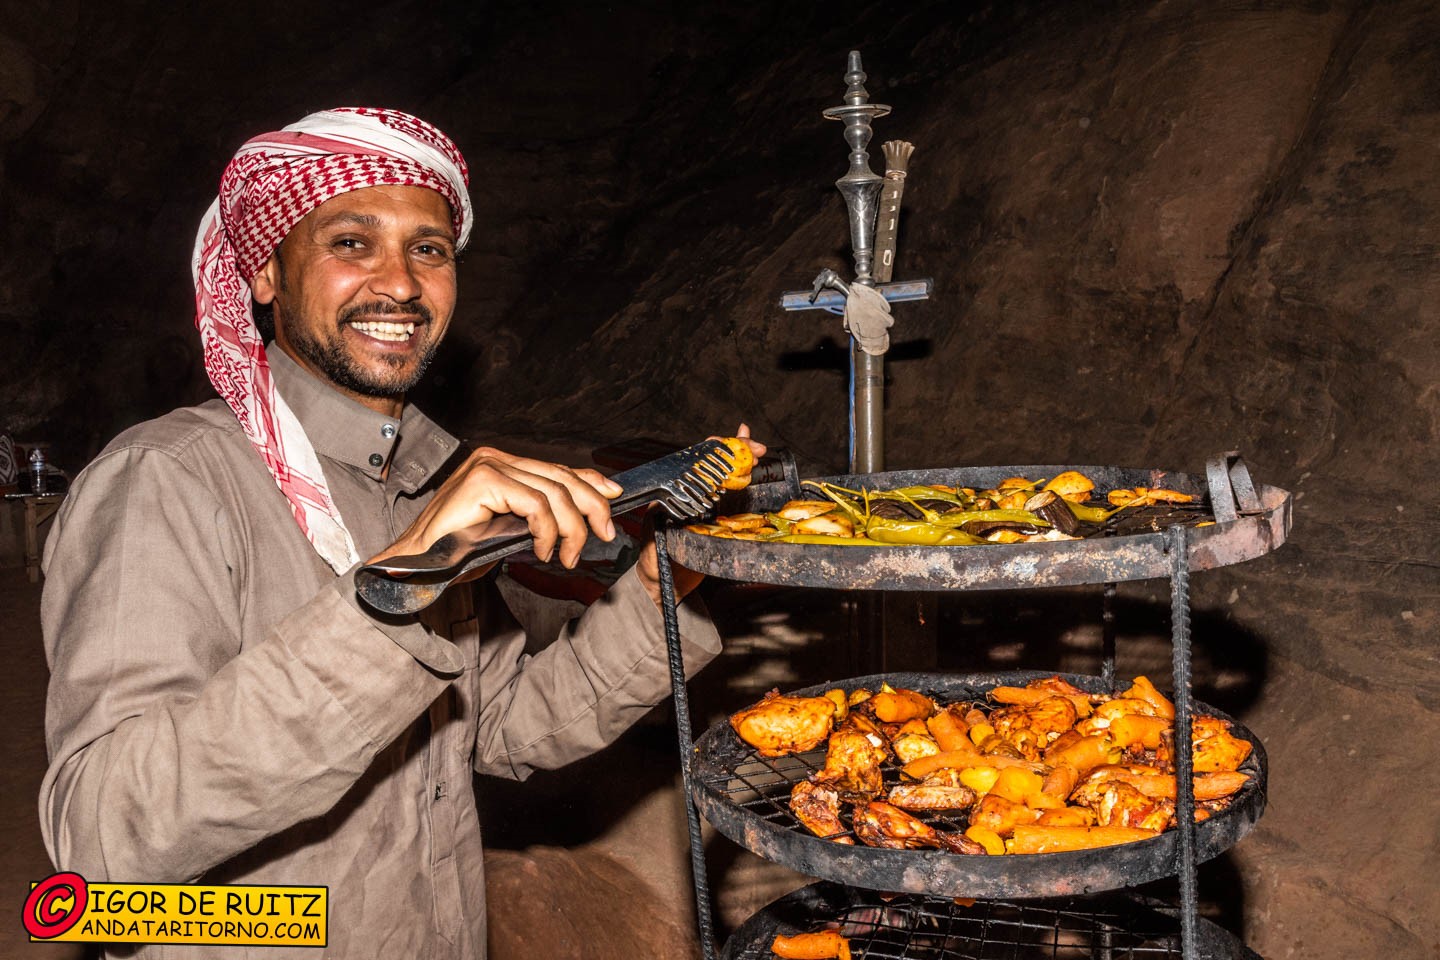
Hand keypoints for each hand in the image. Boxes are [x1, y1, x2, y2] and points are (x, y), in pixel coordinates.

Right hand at [367, 447, 620, 572]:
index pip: (557, 469)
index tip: (615, 497)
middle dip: (592, 507)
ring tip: (566, 556)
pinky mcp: (484, 481)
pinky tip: (542, 550)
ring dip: (570, 529)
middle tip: (604, 534)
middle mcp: (495, 458)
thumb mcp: (512, 529)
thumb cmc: (459, 550)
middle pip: (561, 478)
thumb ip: (541, 515)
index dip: (590, 482)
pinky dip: (547, 531)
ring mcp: (489, 466)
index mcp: (501, 464)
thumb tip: (583, 510)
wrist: (418, 563)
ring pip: (554, 493)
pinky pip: (536, 504)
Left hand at [635, 423, 766, 607]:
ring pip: (728, 477)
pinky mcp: (719, 521)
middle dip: (738, 450)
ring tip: (760, 452)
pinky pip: (735, 500)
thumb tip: (665, 501)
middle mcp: (692, 493)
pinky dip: (748, 485)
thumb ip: (660, 516)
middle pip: (716, 463)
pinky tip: (758, 472)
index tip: (735, 443)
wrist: (663, 585)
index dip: (717, 448)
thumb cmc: (653, 560)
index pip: (697, 459)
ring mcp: (707, 506)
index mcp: (675, 490)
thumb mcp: (655, 533)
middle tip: (759, 449)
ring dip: (745, 462)